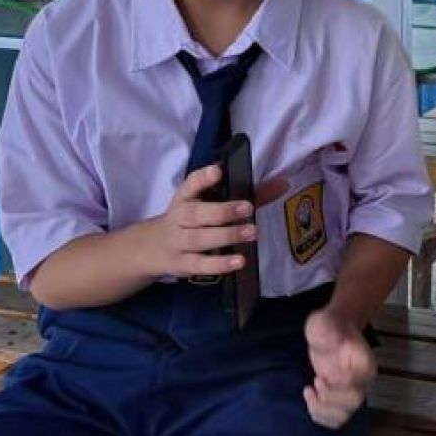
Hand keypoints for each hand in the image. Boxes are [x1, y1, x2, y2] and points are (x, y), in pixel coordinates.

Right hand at [134, 166, 286, 278]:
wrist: (152, 247)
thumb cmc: (192, 220)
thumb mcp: (211, 203)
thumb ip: (249, 194)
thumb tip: (284, 184)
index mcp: (186, 198)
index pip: (190, 184)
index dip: (203, 177)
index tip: (218, 171)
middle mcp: (179, 218)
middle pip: (196, 214)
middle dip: (222, 210)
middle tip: (248, 208)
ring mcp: (178, 242)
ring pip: (199, 239)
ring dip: (226, 236)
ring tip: (252, 233)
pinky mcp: (182, 264)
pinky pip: (199, 265)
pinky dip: (219, 264)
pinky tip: (238, 261)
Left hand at [303, 309, 375, 428]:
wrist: (333, 332)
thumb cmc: (329, 327)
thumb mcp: (323, 321)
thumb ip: (326, 326)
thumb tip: (329, 337)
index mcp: (364, 362)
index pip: (358, 381)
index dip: (338, 382)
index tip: (322, 374)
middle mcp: (363, 380)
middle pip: (354, 401)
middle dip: (330, 397)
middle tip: (316, 381)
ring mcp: (352, 392)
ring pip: (344, 415)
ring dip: (322, 409)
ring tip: (310, 391)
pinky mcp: (341, 400)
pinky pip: (335, 420)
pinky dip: (320, 415)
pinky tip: (310, 398)